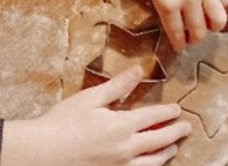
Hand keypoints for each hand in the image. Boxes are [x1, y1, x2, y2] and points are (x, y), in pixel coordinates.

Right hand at [0, 66, 190, 165]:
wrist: (42, 153)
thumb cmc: (63, 123)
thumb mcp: (91, 98)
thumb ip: (118, 86)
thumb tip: (138, 71)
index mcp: (122, 126)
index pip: (154, 117)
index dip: (168, 113)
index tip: (178, 110)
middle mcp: (125, 149)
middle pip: (159, 141)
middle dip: (175, 134)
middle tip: (185, 129)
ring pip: (151, 162)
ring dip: (165, 154)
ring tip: (172, 149)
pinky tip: (147, 164)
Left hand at [100, 0, 227, 51]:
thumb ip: (157, 3)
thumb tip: (168, 12)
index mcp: (167, 3)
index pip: (177, 33)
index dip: (178, 43)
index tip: (179, 46)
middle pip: (199, 30)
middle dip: (195, 38)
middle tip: (191, 38)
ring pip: (219, 19)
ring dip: (213, 26)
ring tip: (207, 25)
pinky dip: (221, 5)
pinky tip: (213, 4)